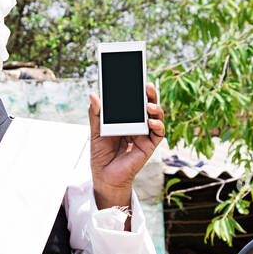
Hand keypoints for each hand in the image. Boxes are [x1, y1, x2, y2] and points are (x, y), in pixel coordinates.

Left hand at [88, 81, 164, 215]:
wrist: (104, 176)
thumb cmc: (101, 154)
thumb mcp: (95, 131)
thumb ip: (96, 113)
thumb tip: (94, 94)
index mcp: (125, 118)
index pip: (133, 100)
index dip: (137, 89)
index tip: (136, 77)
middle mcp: (138, 124)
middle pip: (147, 105)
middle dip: (150, 94)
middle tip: (147, 85)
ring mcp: (145, 134)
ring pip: (156, 116)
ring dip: (155, 108)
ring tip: (148, 104)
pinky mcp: (149, 146)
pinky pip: (158, 133)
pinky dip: (157, 125)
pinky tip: (151, 121)